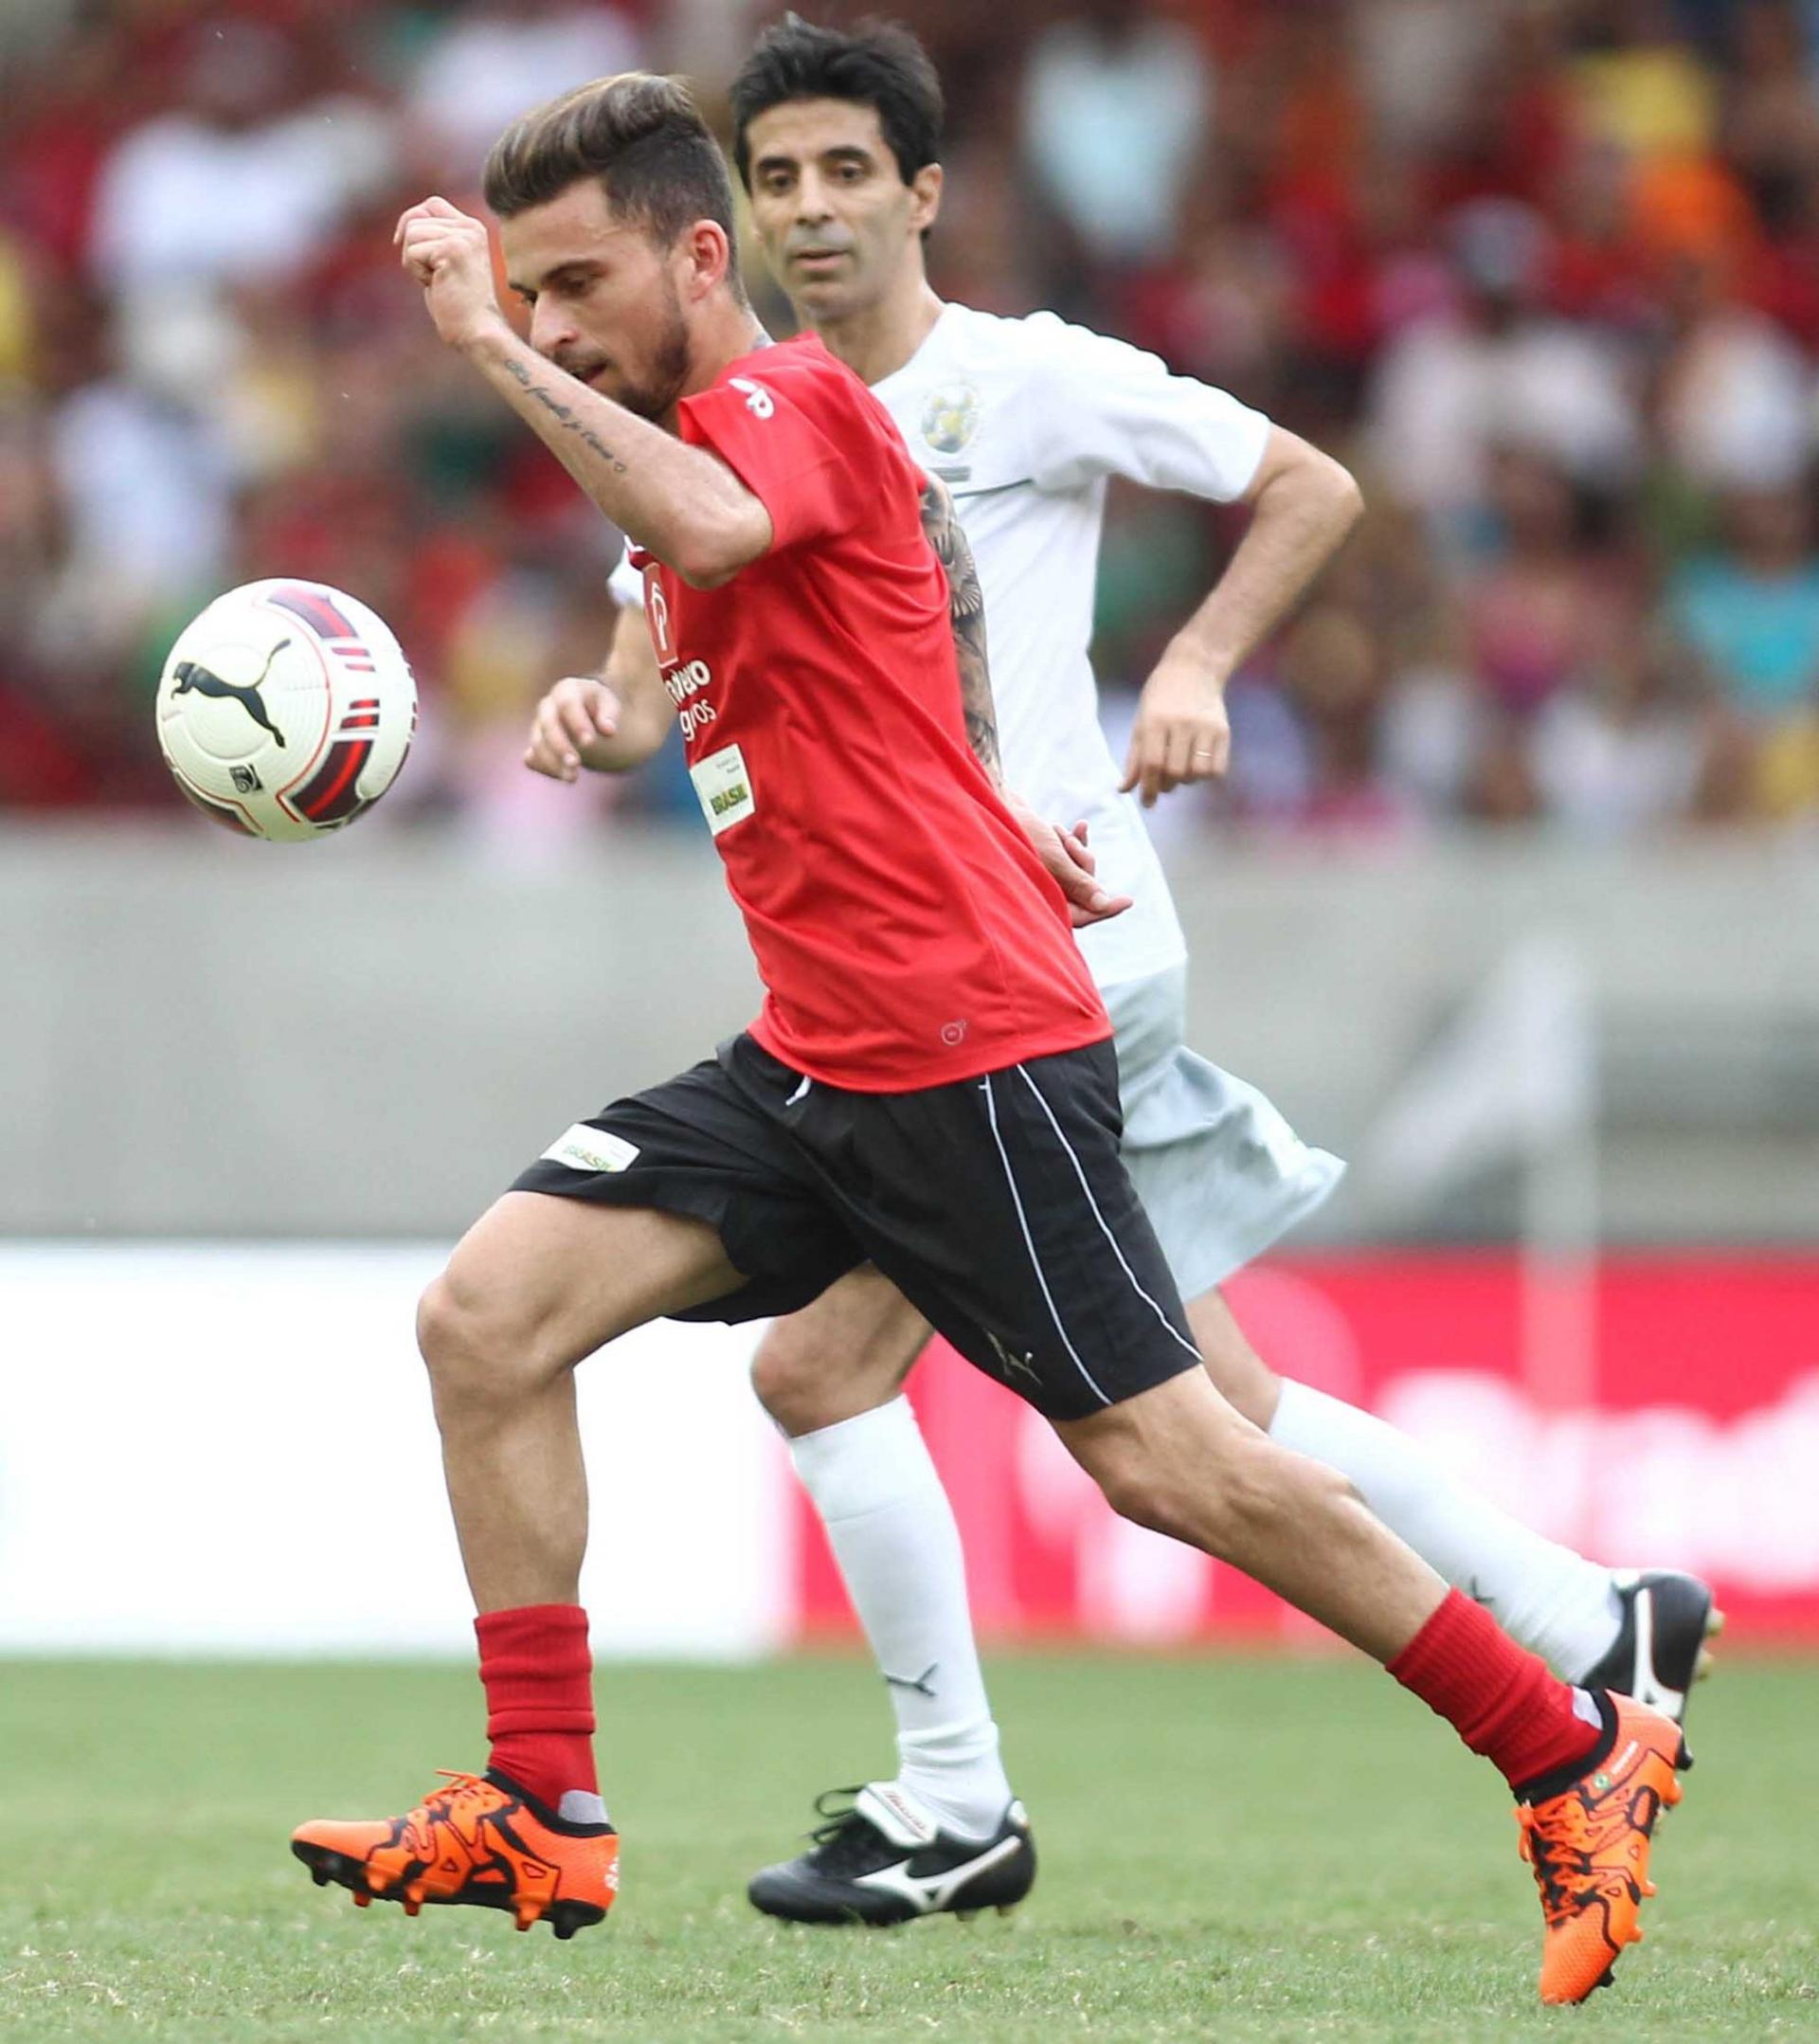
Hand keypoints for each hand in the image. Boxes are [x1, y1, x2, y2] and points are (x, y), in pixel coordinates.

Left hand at [395, 196, 506, 352]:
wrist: (477, 331)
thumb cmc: (457, 304)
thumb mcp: (446, 263)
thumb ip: (434, 239)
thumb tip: (405, 226)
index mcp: (473, 228)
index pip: (431, 204)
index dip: (412, 220)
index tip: (403, 244)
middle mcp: (470, 228)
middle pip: (416, 218)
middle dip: (412, 247)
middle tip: (433, 275)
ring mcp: (463, 238)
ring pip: (411, 233)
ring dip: (414, 261)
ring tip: (436, 281)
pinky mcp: (452, 250)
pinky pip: (412, 252)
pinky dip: (416, 272)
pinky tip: (436, 285)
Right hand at [525, 675, 623, 781]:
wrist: (591, 716)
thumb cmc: (601, 707)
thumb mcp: (611, 705)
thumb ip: (610, 714)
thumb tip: (609, 730)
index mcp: (566, 690)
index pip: (567, 704)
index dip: (577, 723)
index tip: (589, 742)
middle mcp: (548, 706)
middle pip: (548, 724)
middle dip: (560, 745)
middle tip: (575, 764)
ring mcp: (539, 725)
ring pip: (537, 743)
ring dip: (552, 762)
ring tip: (572, 778)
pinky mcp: (537, 744)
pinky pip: (532, 758)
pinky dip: (545, 768)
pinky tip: (563, 776)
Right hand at [1005, 796, 1131, 927]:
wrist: (995, 804)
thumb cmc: (1020, 833)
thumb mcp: (1055, 859)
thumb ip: (1080, 884)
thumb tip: (1103, 905)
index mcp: (1040, 901)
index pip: (1081, 915)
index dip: (1104, 909)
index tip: (1127, 901)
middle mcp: (1041, 892)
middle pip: (1082, 889)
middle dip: (1083, 863)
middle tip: (1071, 845)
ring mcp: (1043, 876)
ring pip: (1077, 869)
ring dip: (1075, 849)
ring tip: (1060, 834)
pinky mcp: (1043, 859)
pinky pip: (1069, 856)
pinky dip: (1074, 842)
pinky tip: (1078, 826)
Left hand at [1121, 645, 1231, 806]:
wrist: (1194, 667)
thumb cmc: (1160, 698)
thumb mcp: (1141, 722)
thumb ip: (1134, 757)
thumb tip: (1124, 790)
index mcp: (1155, 721)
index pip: (1152, 764)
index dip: (1148, 789)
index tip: (1147, 802)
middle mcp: (1182, 724)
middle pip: (1175, 772)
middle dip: (1167, 785)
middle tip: (1164, 780)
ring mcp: (1205, 727)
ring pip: (1197, 773)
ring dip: (1187, 780)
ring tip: (1181, 769)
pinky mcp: (1223, 731)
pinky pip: (1217, 769)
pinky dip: (1207, 775)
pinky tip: (1198, 765)